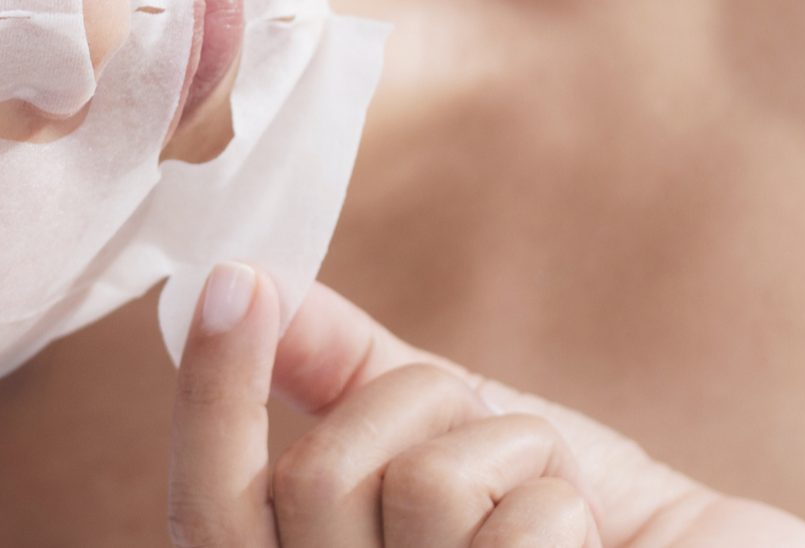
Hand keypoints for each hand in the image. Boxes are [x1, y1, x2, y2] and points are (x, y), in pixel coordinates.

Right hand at [169, 265, 804, 545]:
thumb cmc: (596, 529)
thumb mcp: (459, 438)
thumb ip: (347, 374)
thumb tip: (248, 282)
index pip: (208, 511)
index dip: (210, 394)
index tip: (235, 280)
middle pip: (315, 479)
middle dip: (414, 404)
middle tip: (482, 421)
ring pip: (417, 487)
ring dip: (509, 452)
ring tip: (557, 502)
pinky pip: (509, 530)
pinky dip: (566, 501)